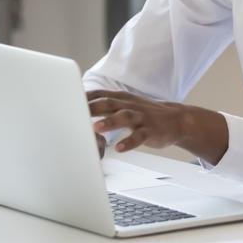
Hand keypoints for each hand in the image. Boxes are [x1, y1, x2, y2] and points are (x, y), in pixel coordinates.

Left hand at [86, 90, 228, 163]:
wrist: (177, 120)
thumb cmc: (145, 114)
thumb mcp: (126, 105)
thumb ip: (105, 106)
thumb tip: (80, 109)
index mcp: (122, 99)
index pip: (100, 94)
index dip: (84, 98)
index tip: (66, 102)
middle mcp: (130, 106)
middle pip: (109, 103)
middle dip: (93, 107)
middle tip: (76, 113)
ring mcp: (141, 118)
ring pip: (125, 117)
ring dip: (110, 122)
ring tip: (98, 128)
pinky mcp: (151, 131)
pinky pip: (139, 136)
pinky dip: (129, 142)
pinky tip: (119, 148)